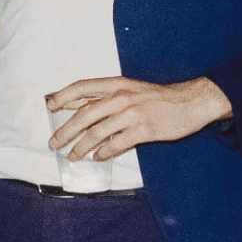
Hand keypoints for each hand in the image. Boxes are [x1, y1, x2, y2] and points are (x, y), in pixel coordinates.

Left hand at [44, 74, 229, 162]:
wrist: (192, 102)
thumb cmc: (157, 97)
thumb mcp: (129, 88)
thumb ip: (104, 96)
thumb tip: (74, 106)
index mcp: (116, 85)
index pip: (81, 88)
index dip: (62, 96)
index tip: (49, 107)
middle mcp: (121, 97)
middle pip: (84, 115)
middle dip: (65, 131)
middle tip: (54, 143)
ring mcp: (133, 114)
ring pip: (97, 132)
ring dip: (81, 146)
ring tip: (73, 155)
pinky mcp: (144, 130)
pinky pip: (117, 144)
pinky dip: (104, 152)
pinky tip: (97, 157)